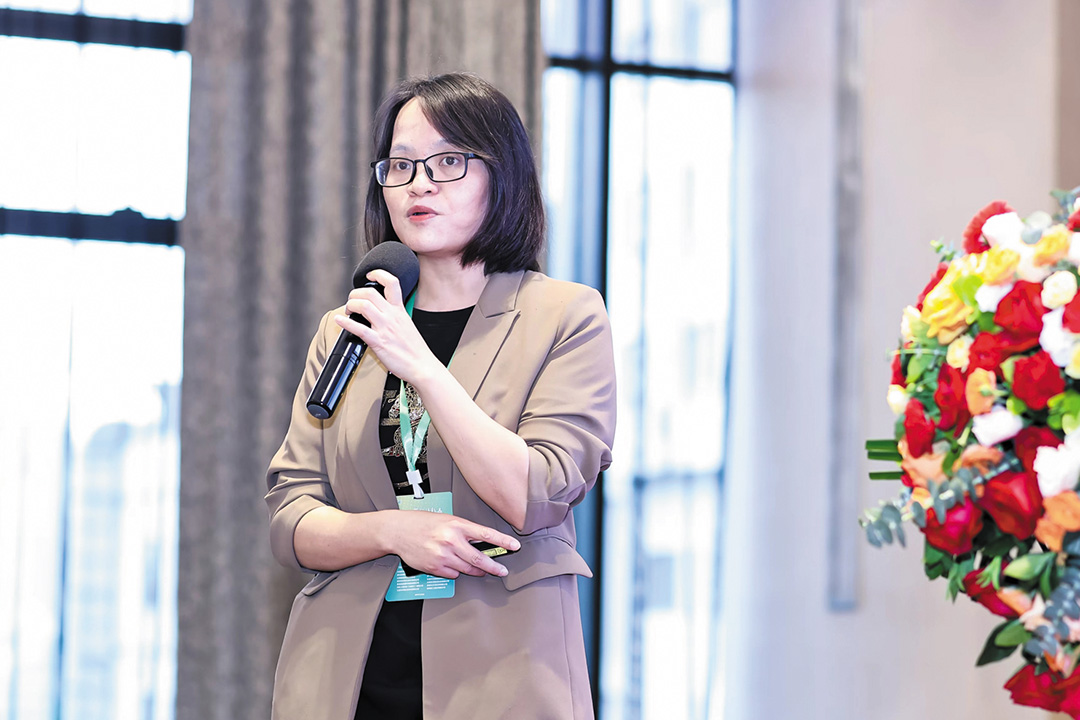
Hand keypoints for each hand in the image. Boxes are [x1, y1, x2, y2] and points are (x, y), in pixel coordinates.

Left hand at [334, 269, 440, 383]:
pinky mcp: (378, 342)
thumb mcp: (407, 325)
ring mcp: (385, 328)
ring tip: (347, 310)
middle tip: (352, 300)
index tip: (370, 275)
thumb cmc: (415, 349)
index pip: (392, 283)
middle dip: (355, 293)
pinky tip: (339, 321)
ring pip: (363, 306)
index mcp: (400, 310)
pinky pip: (359, 329)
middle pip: (370, 292)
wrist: (422, 366)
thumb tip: (381, 312)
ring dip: (350, 305)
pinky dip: (345, 323)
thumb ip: (395, 316)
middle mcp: (392, 316)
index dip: (378, 274)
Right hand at [387, 510, 520, 578]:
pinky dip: (455, 571)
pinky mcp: (434, 567)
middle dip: (494, 567)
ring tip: (479, 569)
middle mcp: (451, 540)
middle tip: (502, 571)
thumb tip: (482, 542)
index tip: (514, 546)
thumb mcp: (446, 519)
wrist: (398, 530)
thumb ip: (464, 530)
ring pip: (467, 569)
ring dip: (475, 570)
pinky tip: (451, 564)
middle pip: (479, 559)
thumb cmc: (422, 522)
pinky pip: (453, 574)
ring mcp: (442, 555)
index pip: (486, 534)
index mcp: (456, 525)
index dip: (503, 541)